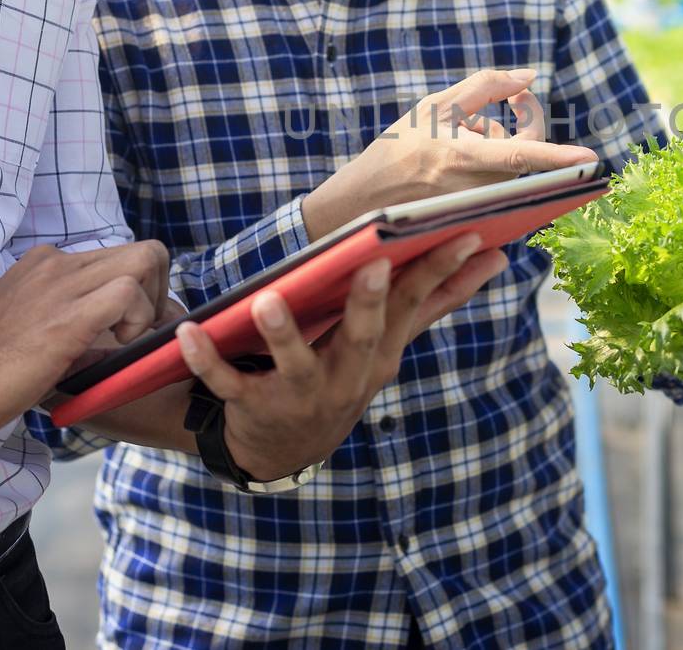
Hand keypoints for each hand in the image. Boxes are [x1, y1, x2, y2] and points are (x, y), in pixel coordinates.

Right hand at [0, 241, 171, 439]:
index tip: (131, 329)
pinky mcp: (68, 313)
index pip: (119, 257)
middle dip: (159, 293)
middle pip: (145, 250)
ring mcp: (62, 283)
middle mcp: (57, 263)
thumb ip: (72, 327)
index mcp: (47, 266)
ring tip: (122, 341)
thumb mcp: (33, 333)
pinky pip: (130, 292)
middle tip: (137, 333)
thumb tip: (117, 342)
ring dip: (150, 305)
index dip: (142, 291)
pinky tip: (113, 348)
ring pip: (146, 260)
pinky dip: (137, 321)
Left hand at [175, 233, 509, 480]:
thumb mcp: (392, 343)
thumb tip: (495, 256)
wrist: (284, 450)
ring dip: (281, 333)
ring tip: (268, 301)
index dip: (443, 268)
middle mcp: (348, 375)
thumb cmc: (344, 374)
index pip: (417, 304)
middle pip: (361, 336)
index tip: (469, 232)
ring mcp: (301, 394)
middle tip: (371, 262)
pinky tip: (187, 331)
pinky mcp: (253, 408)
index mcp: (382, 351)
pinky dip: (207, 359)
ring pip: (294, 364)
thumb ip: (438, 300)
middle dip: (366, 301)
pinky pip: (228, 384)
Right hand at [300, 69, 597, 240]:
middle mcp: (476, 189)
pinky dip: (495, 166)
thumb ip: (484, 86)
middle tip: (510, 100)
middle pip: (527, 153)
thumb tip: (529, 76)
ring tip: (466, 137)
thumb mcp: (434, 106)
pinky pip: (507, 185)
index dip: (557, 157)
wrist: (367, 201)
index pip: (520, 155)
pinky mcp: (481, 219)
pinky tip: (466, 162)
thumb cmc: (400, 148)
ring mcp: (481, 208)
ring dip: (503, 143)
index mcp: (461, 157)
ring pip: (516, 167)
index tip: (590, 159)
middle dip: (524, 123)